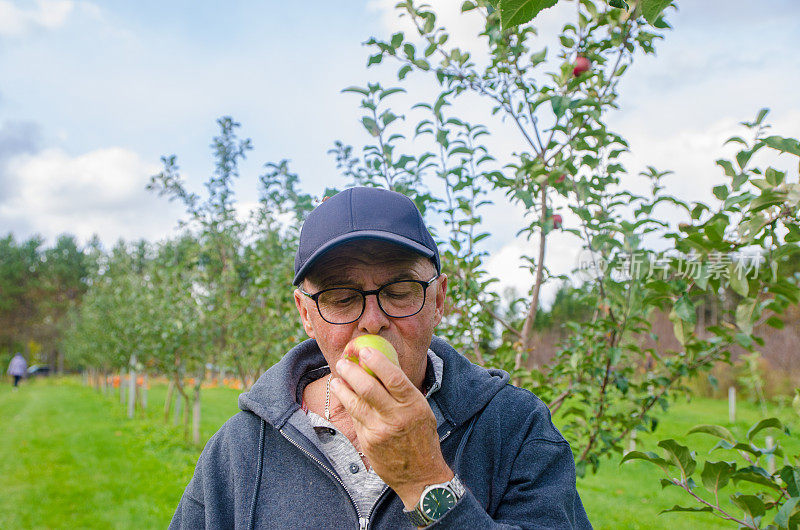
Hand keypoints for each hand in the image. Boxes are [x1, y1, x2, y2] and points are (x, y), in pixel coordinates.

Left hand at [330, 347, 452, 508]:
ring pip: (355, 403)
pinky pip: (355, 418)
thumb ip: (404, 392)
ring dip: (342, 388)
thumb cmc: (422, 437)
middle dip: (352, 372)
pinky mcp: (368, 442)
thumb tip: (383, 366)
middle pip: (368, 388)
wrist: (421, 476)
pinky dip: (348, 405)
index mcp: (414, 405)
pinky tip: (343, 396)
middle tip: (343, 361)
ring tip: (336, 378)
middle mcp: (396, 417)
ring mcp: (380, 431)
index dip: (377, 361)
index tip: (364, 351)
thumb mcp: (422, 411)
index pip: (394, 377)